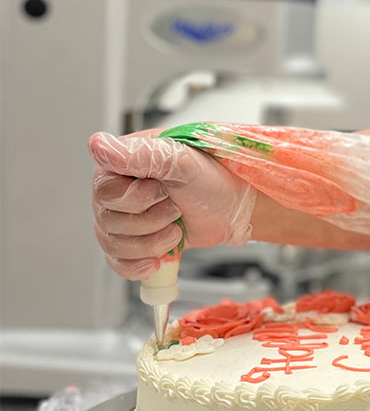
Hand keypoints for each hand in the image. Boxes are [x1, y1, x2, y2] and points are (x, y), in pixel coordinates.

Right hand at [89, 131, 254, 279]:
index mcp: (120, 164)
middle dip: (150, 222)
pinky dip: (138, 266)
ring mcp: (122, 218)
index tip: (164, 190)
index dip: (137, 199)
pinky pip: (118, 262)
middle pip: (108, 221)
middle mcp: (115, 191)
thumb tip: (98, 144)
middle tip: (175, 209)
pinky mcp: (133, 241)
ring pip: (114, 244)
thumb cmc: (212, 179)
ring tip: (176, 229)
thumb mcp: (182, 160)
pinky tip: (156, 261)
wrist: (232, 207)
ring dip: (151, 243)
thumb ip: (141, 154)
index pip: (105, 191)